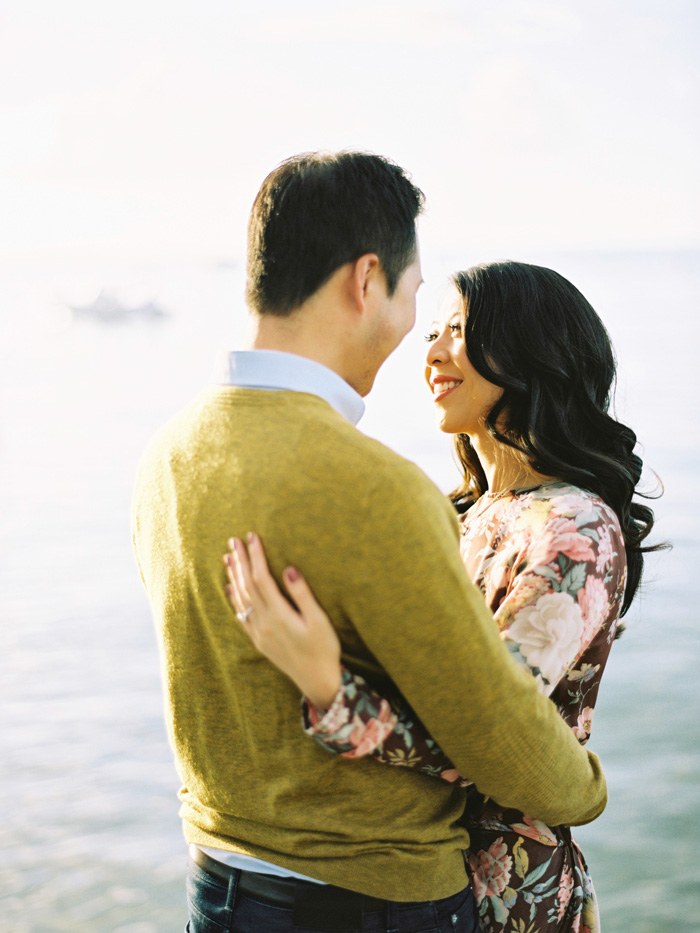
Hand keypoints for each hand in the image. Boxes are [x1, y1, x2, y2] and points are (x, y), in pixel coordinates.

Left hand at [224, 533, 341, 709]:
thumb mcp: (319, 620)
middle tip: (233, 540)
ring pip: (240, 599)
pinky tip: (229, 587)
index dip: (256, 556)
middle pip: (247, 586)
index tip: (252, 536)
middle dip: (240, 561)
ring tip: (228, 557)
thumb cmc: (324, 649)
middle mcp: (264, 623)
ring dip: (233, 576)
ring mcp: (259, 633)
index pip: (261, 578)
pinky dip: (233, 599)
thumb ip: (302, 594)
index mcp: (279, 615)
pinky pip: (240, 615)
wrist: (317, 681)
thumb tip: (288, 569)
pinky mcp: (259, 640)